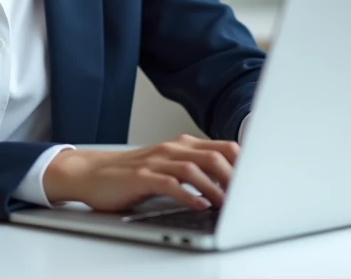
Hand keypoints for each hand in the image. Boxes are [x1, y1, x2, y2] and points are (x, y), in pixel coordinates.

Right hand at [42, 134, 237, 211]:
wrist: (90, 173)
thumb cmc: (130, 175)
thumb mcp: (166, 168)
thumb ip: (193, 171)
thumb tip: (229, 187)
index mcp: (182, 146)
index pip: (223, 148)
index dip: (244, 164)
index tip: (260, 181)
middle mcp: (172, 149)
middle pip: (214, 156)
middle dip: (236, 176)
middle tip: (249, 196)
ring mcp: (156, 161)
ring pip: (194, 168)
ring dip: (215, 187)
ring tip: (228, 204)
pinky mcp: (141, 176)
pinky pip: (170, 183)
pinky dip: (188, 194)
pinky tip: (199, 205)